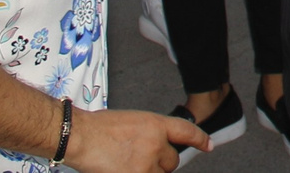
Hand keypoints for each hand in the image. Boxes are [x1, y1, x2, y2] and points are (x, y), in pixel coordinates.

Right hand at [64, 105, 207, 172]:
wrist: (81, 136)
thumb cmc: (100, 127)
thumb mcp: (133, 121)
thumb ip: (151, 133)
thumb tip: (159, 147)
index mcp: (156, 124)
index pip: (187, 131)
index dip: (200, 139)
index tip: (208, 145)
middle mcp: (155, 143)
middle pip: (173, 161)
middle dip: (161, 162)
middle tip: (141, 159)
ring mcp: (146, 163)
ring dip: (150, 172)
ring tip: (128, 163)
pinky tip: (125, 168)